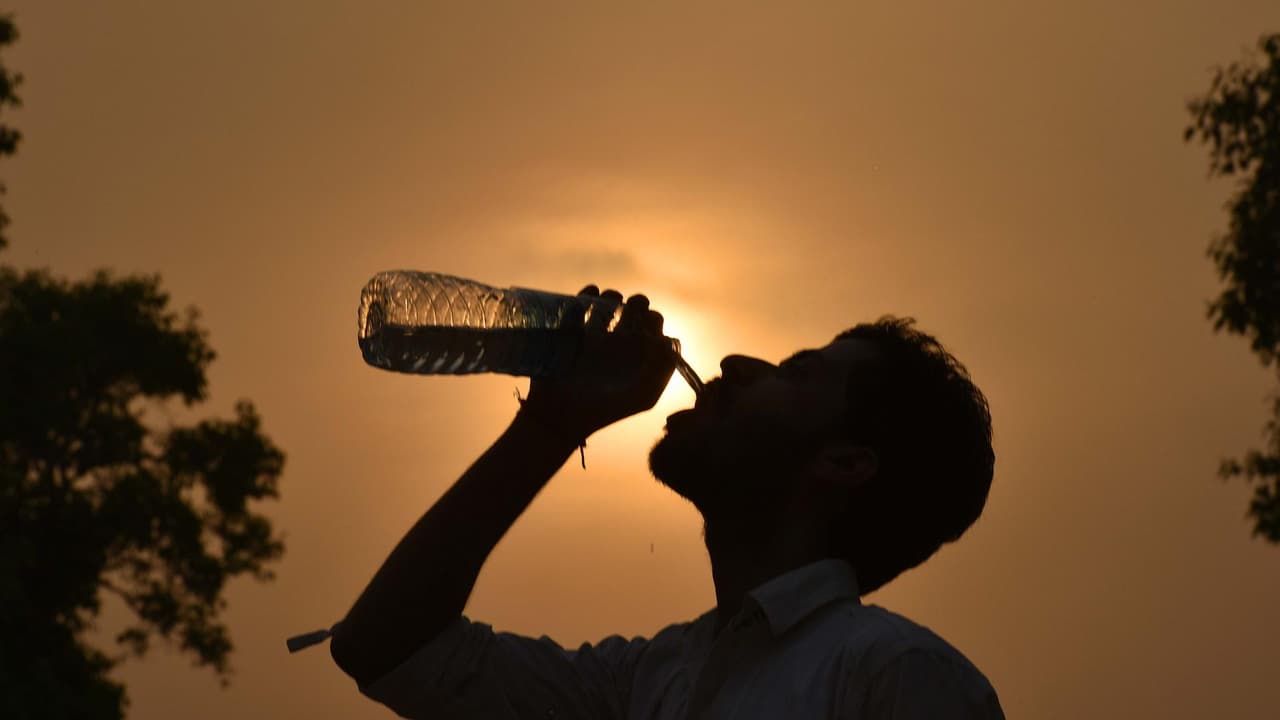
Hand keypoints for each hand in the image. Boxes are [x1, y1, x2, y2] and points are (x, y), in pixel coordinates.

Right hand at [520, 285, 676, 443]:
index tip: (645, 326)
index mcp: (638, 355)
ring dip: (612, 296)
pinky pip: (580, 303)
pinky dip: (586, 296)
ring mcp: (595, 335)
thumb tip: (665, 339)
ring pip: (609, 302)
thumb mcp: (643, 396)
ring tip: (607, 305)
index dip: (653, 319)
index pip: (653, 325)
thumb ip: (662, 369)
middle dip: (635, 303)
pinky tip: (587, 303)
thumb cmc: (605, 411)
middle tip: (628, 311)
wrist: (561, 417)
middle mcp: (619, 343)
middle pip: (634, 309)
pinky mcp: (571, 331)